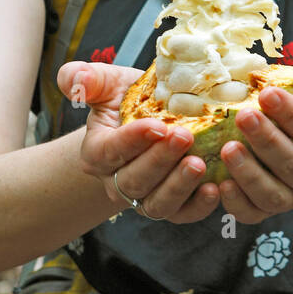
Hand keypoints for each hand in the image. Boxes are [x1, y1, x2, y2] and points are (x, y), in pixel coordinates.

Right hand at [57, 61, 220, 222]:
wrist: (149, 121)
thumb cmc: (127, 100)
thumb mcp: (108, 84)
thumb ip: (87, 79)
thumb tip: (77, 81)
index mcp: (97, 152)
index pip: (109, 151)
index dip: (133, 140)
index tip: (158, 125)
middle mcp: (116, 181)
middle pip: (135, 180)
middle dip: (160, 160)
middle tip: (186, 136)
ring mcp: (144, 198)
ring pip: (157, 203)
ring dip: (178, 186)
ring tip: (200, 164)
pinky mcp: (171, 207)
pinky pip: (182, 214)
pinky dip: (198, 207)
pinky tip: (215, 188)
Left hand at [216, 55, 292, 224]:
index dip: (292, 115)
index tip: (267, 92)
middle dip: (267, 141)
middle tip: (242, 115)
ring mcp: (290, 198)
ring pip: (272, 195)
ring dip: (249, 173)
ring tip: (228, 148)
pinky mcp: (263, 210)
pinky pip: (251, 214)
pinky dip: (236, 203)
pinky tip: (219, 183)